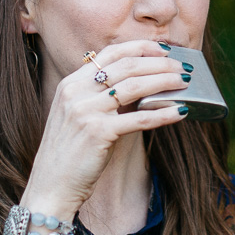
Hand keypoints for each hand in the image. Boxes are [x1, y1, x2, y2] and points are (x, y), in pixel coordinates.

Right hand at [20, 40, 189, 219]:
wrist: (50, 186)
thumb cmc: (68, 155)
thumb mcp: (75, 116)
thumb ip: (97, 97)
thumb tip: (137, 85)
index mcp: (70, 84)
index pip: (110, 53)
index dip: (140, 48)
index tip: (162, 50)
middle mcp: (76, 92)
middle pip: (126, 66)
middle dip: (159, 64)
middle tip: (182, 68)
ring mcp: (86, 111)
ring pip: (135, 86)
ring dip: (164, 81)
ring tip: (184, 83)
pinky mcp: (98, 133)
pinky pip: (139, 119)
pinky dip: (163, 114)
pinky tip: (180, 111)